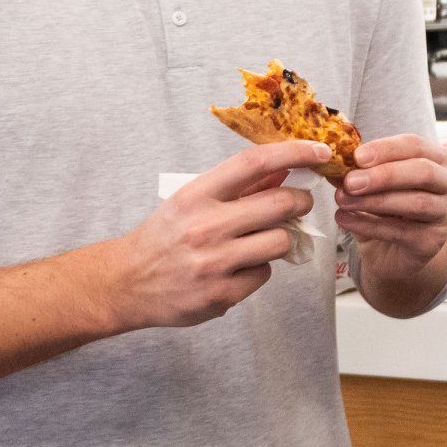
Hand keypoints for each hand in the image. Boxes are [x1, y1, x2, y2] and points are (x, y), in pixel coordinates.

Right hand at [104, 140, 327, 330]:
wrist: (125, 283)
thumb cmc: (164, 237)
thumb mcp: (192, 201)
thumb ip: (237, 187)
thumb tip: (284, 168)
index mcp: (196, 195)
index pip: (254, 163)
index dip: (294, 152)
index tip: (320, 151)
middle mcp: (206, 227)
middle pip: (281, 203)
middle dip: (300, 201)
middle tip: (298, 203)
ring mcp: (214, 263)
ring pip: (281, 241)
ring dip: (279, 239)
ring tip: (257, 240)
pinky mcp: (221, 295)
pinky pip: (264, 274)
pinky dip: (258, 270)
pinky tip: (237, 268)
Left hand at [333, 133, 446, 282]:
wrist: (394, 252)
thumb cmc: (386, 209)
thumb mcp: (373, 185)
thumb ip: (358, 172)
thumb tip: (334, 164)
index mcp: (436, 159)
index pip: (415, 145)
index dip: (386, 149)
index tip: (356, 156)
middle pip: (423, 172)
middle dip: (384, 175)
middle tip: (350, 182)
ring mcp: (445, 214)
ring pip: (416, 203)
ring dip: (375, 201)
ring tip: (343, 201)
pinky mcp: (433, 241)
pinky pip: (401, 231)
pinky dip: (369, 225)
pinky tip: (345, 219)